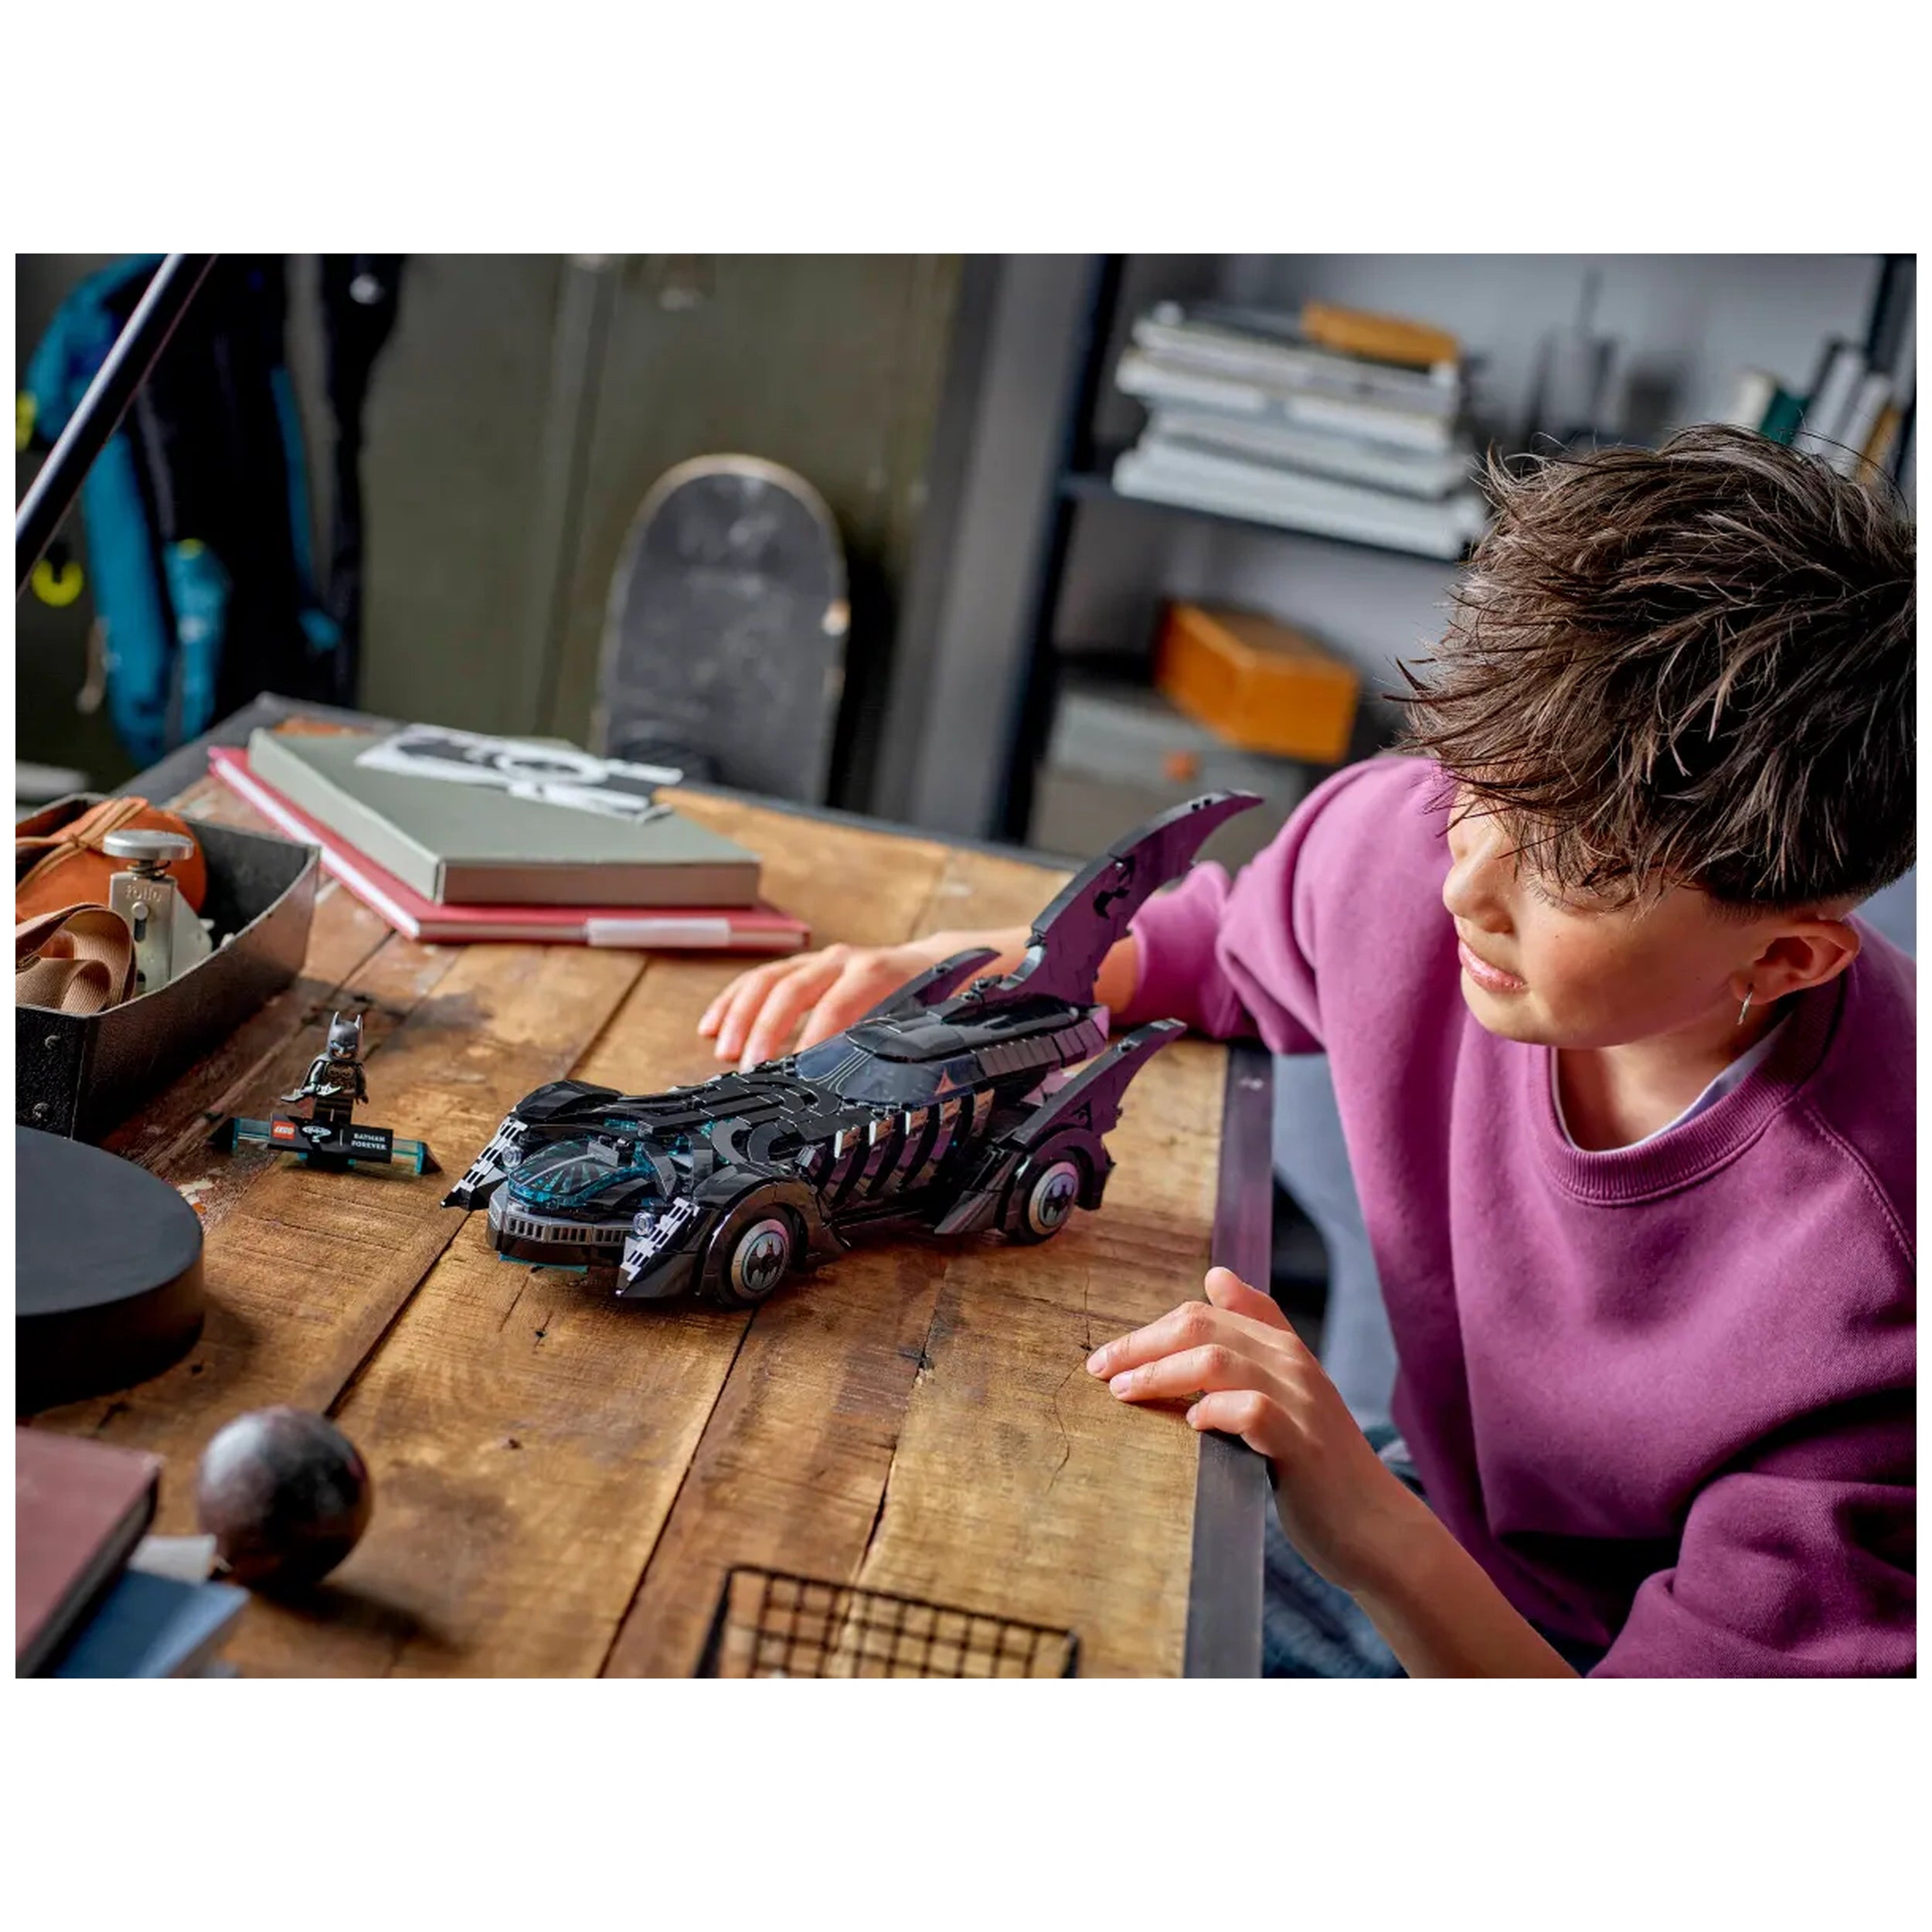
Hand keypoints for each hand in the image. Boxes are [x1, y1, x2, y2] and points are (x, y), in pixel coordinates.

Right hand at [698, 934, 965, 1070]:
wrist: (935, 963)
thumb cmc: (932, 1000)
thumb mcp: (927, 1022)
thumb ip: (902, 1044)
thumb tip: (883, 1082)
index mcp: (875, 972)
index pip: (836, 1002)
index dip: (814, 1035)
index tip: (796, 1069)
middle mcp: (841, 960)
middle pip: (791, 987)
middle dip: (766, 1029)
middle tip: (749, 1068)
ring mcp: (818, 961)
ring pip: (767, 979)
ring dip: (740, 1016)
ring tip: (723, 1051)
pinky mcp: (801, 968)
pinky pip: (758, 980)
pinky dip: (732, 1003)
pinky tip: (709, 1027)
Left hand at [1086, 1266, 1428, 1594]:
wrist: (1373, 1525)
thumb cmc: (1315, 1461)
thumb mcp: (1284, 1389)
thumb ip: (1253, 1335)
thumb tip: (1215, 1275)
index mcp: (1283, 1347)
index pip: (1208, 1312)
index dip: (1151, 1329)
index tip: (1109, 1356)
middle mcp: (1292, 1363)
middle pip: (1202, 1327)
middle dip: (1141, 1345)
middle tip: (1100, 1370)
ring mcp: (1299, 1400)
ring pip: (1217, 1361)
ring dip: (1161, 1373)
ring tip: (1124, 1392)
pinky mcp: (1301, 1443)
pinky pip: (1251, 1409)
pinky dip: (1215, 1410)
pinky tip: (1192, 1423)